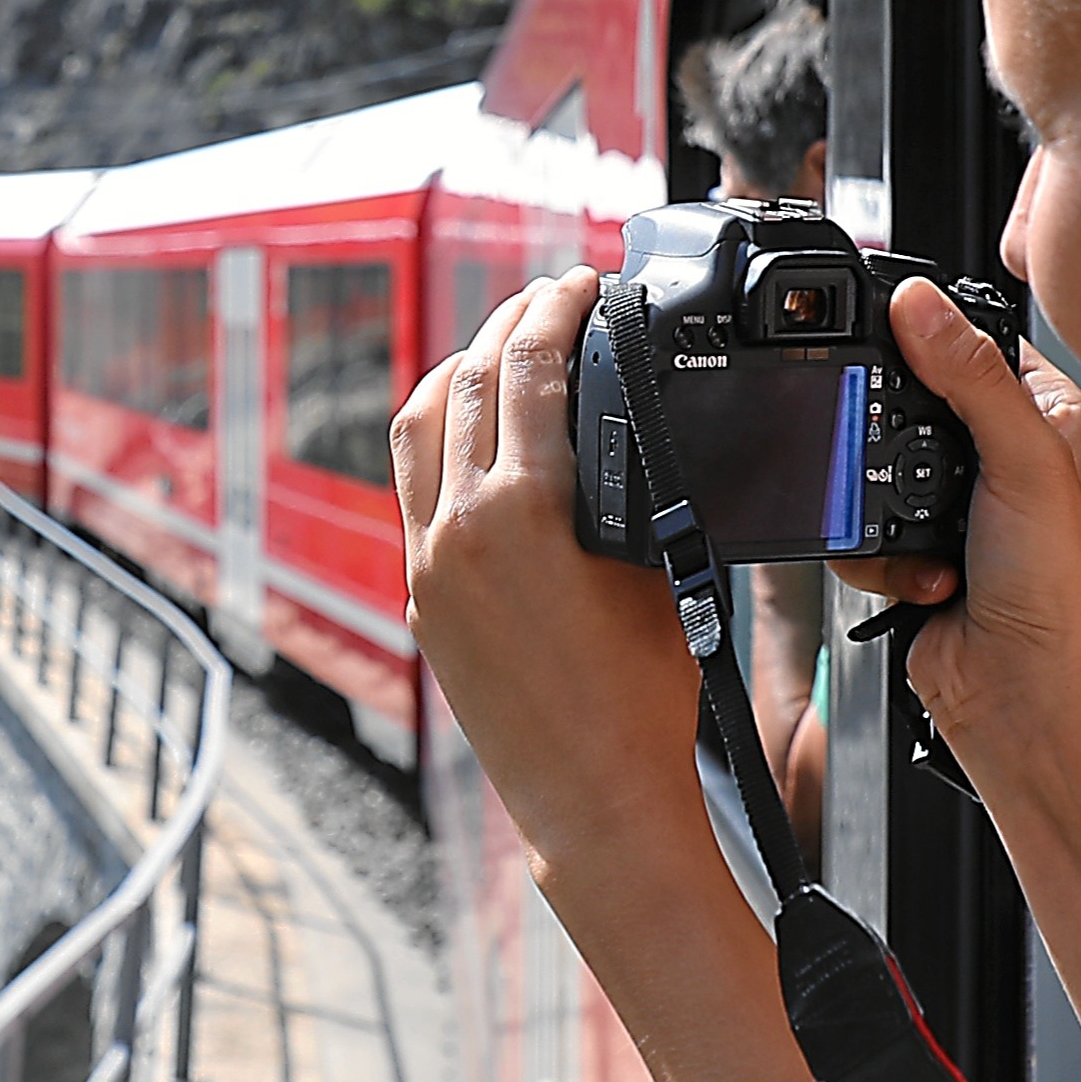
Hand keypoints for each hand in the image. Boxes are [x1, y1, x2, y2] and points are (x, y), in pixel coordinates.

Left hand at [391, 272, 737, 917]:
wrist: (597, 798)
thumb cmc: (645, 701)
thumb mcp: (664, 568)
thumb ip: (636, 484)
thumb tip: (630, 417)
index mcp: (521, 512)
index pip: (528, 370)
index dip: (555, 311)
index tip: (580, 283)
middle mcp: (458, 530)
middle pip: (466, 381)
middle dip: (509, 325)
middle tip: (549, 299)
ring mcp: (429, 564)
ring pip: (422, 426)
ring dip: (462, 369)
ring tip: (507, 343)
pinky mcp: (423, 597)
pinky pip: (415, 486)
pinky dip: (441, 435)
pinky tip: (475, 427)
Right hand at [837, 278, 1080, 794]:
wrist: (1024, 699)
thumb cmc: (1061, 598)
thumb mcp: (1024, 463)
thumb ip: (969, 376)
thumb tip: (918, 304)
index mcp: (1049, 422)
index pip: (978, 346)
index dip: (934, 338)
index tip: (895, 333)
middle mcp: (1005, 462)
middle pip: (911, 404)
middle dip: (892, 439)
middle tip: (904, 458)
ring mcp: (957, 511)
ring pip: (873, 467)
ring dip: (882, 508)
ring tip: (928, 538)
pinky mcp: (914, 554)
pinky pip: (857, 527)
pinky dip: (873, 556)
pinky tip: (922, 577)